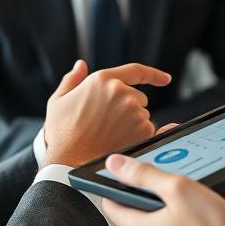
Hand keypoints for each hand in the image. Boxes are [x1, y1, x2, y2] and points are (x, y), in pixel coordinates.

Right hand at [43, 60, 169, 167]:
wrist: (68, 160)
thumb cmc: (61, 132)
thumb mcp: (59, 100)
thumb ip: (73, 79)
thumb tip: (81, 65)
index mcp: (103, 79)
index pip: (136, 70)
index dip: (153, 74)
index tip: (166, 79)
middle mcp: (121, 91)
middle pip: (139, 97)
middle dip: (129, 107)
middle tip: (108, 123)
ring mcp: (134, 110)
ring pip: (143, 115)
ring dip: (133, 123)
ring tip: (110, 134)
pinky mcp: (142, 129)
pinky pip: (148, 130)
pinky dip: (138, 136)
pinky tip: (120, 142)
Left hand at [100, 154, 224, 225]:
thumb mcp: (178, 189)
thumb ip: (144, 174)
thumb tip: (115, 164)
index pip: (111, 203)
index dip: (118, 186)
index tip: (130, 176)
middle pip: (139, 215)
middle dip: (155, 198)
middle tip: (174, 187)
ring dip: (175, 213)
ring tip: (198, 201)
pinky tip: (207, 218)